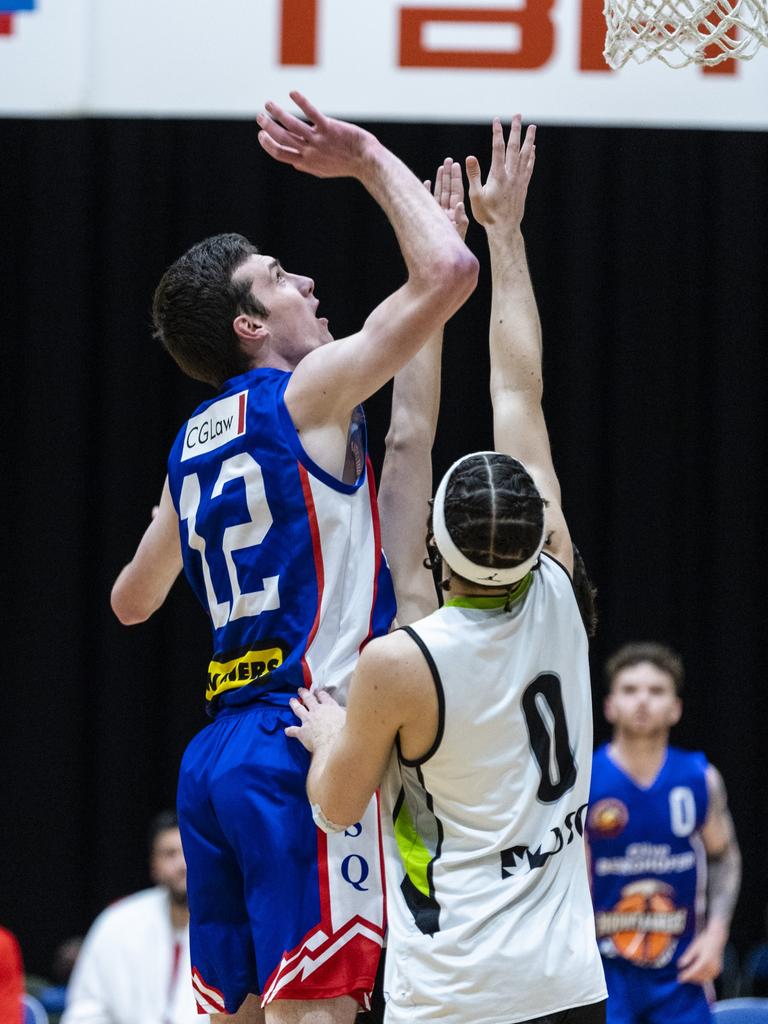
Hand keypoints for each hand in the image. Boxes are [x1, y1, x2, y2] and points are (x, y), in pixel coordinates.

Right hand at [257, 91, 377, 178]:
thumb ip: (308, 165)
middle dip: (267, 126)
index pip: (280, 153)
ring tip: (268, 104)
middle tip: (260, 116)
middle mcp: (310, 152)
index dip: (267, 143)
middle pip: (281, 138)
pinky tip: (292, 93)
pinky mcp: (329, 128)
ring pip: (291, 125)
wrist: (366, 161)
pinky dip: (301, 102)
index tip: (261, 134)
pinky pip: (311, 113)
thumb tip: (295, 162)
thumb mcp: (323, 170)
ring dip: (277, 113)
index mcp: (306, 162)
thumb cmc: (345, 164)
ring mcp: (318, 140)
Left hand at [285, 687, 345, 751]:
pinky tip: (287, 730)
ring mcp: (308, 720)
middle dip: (304, 693)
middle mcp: (317, 710)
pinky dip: (290, 730)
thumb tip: (347, 711)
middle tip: (301, 690)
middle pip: (309, 699)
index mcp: (330, 707)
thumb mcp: (349, 719)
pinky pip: (293, 730)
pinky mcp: (302, 731)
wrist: (333, 743)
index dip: (320, 693)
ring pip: (299, 709)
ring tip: (291, 700)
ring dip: (294, 704)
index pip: (324, 697)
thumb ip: (346, 713)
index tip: (318, 691)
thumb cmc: (344, 732)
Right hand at [425, 158, 468, 240]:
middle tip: (448, 160)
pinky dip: (428, 192)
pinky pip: (429, 202)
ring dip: (440, 181)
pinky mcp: (431, 218)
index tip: (455, 165)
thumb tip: (459, 204)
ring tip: (440, 168)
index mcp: (456, 212)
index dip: (456, 177)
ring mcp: (439, 214)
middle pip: (448, 189)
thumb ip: (460, 219)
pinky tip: (427, 182)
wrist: (444, 258)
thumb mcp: (459, 233)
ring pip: (440, 193)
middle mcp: (448, 211)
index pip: (456, 191)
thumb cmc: (454, 248)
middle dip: (448, 175)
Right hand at [465, 115, 535, 228]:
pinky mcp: (523, 186)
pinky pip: (529, 167)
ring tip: (532, 127)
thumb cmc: (488, 214)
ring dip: (529, 139)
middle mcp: (511, 174)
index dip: (497, 132)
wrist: (504, 228)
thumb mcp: (476, 195)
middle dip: (515, 130)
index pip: (498, 148)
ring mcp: (519, 180)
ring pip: (526, 155)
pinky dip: (531, 156)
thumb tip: (470, 157)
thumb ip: (473, 175)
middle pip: (514, 147)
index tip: (497, 120)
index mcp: (498, 175)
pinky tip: (533, 149)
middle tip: (517, 115)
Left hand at [677, 923, 726, 984]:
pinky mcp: (718, 969)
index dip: (686, 975)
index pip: (694, 971)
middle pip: (699, 976)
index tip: (679, 978)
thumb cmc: (704, 940)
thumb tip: (679, 965)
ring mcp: (716, 968)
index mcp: (705, 959)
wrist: (717, 938)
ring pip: (705, 979)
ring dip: (696, 979)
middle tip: (682, 977)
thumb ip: (687, 956)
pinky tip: (696, 974)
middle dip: (691, 978)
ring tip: (688, 975)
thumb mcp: (694, 946)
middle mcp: (712, 966)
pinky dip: (702, 977)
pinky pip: (709, 977)